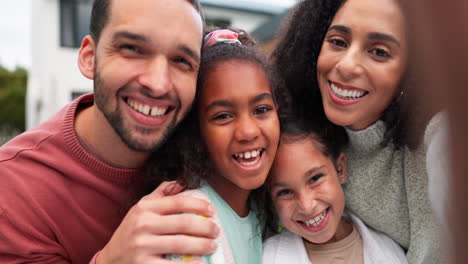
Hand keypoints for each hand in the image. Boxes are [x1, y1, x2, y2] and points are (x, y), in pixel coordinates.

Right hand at [96, 181, 218, 263]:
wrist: (110, 259)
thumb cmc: (131, 232)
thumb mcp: (141, 209)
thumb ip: (160, 194)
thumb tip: (182, 181)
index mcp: (145, 208)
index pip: (178, 202)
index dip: (199, 205)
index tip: (212, 211)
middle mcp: (143, 225)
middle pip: (184, 223)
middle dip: (206, 227)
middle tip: (216, 231)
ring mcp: (142, 246)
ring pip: (182, 244)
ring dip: (202, 245)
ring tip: (212, 246)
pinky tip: (200, 263)